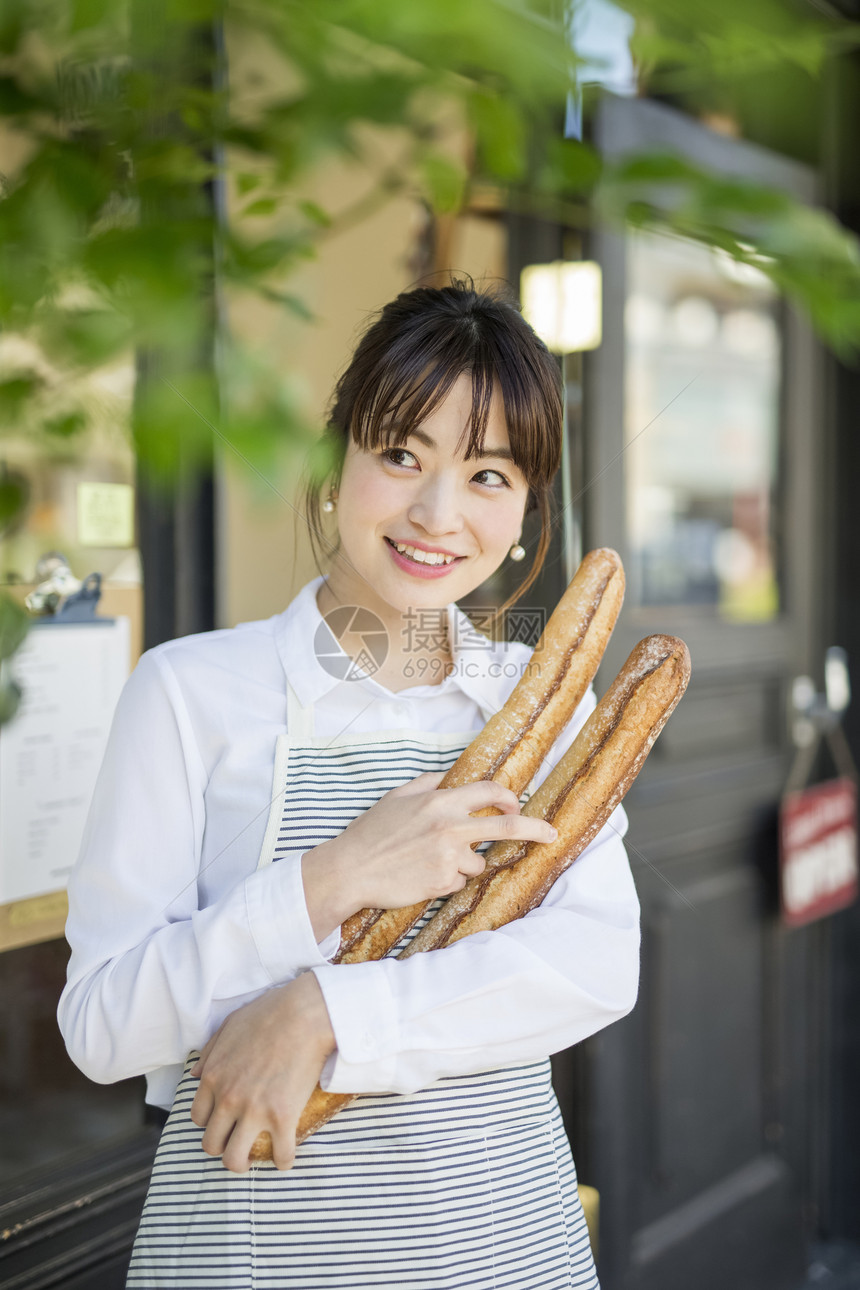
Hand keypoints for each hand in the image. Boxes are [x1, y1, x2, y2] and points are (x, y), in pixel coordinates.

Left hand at [189, 972, 334, 1172]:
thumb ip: (209, 1052)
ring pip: (235, 1159)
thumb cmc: (269, 1013)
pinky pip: (280, 1155)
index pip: (198, 1118)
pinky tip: (286, 1158)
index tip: (224, 1122)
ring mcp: (254, 1111)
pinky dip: (283, 1161)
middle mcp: (228, 1099)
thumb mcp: (229, 1025)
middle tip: (237, 1143)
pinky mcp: (282, 1118)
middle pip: (212, 1143)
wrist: (305, 1014)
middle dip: (223, 1146)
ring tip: (255, 1157)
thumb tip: (196, 1074)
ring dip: (243, 1163)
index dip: (211, 1123)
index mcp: (213, 1077)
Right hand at [302, 771, 557, 938]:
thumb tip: (450, 777)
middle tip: (551, 834)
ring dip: (463, 863)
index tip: (520, 803)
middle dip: (535, 829)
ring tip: (428, 862)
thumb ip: (428, 784)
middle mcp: (449, 825)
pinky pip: (459, 880)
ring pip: (477, 860)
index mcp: (439, 801)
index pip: (488, 791)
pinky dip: (446, 879)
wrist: (351, 870)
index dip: (509, 796)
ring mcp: (449, 855)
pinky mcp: (444, 881)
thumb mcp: (398, 797)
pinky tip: (422, 875)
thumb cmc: (371, 833)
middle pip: (507, 825)